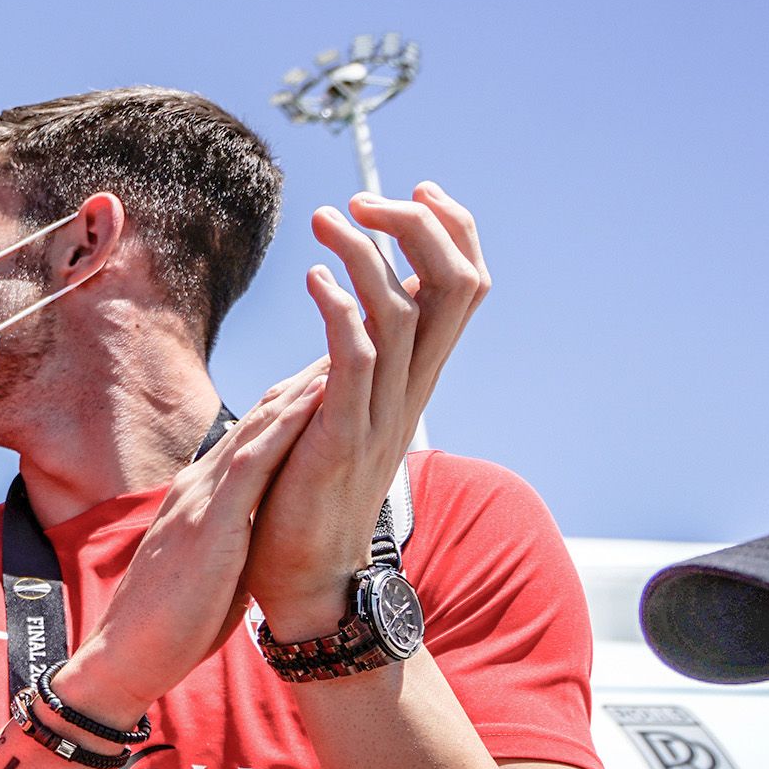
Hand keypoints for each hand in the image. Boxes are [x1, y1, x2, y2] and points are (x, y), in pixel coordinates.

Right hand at [55, 367, 322, 719]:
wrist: (124, 658)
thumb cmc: (168, 627)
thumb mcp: (211, 570)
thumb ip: (234, 541)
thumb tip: (263, 536)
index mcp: (200, 498)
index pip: (253, 437)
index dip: (293, 402)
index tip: (334, 374)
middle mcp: (200, 486)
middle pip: (261, 417)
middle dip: (307, 378)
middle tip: (355, 338)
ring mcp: (202, 500)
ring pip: (260, 426)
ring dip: (305, 385)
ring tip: (349, 348)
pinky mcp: (210, 522)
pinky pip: (256, 461)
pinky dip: (289, 424)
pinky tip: (321, 396)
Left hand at [246, 183, 489, 641]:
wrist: (306, 578)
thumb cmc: (311, 496)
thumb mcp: (342, 416)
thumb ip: (353, 368)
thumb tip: (348, 317)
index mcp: (416, 378)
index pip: (462, 287)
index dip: (450, 230)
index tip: (415, 190)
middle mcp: (412, 388)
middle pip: (455, 285)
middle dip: (420, 226)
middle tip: (368, 199)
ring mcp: (382, 411)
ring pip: (405, 310)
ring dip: (368, 253)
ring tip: (329, 218)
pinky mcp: (342, 434)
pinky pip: (356, 358)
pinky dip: (339, 309)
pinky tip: (314, 280)